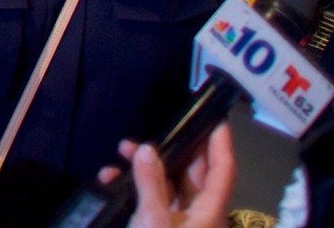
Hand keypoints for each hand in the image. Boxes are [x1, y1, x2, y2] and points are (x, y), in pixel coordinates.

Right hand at [96, 127, 233, 227]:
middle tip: (160, 125)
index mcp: (210, 211)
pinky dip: (133, 186)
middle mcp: (198, 213)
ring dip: (146, 165)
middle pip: (194, 173)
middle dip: (174, 148)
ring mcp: (178, 221)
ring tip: (124, 149)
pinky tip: (110, 178)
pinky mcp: (158, 226)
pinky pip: (150, 199)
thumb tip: (145, 148)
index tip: (216, 118)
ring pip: (167, 184)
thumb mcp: (154, 220)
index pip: (223, 170)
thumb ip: (151, 184)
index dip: (221, 143)